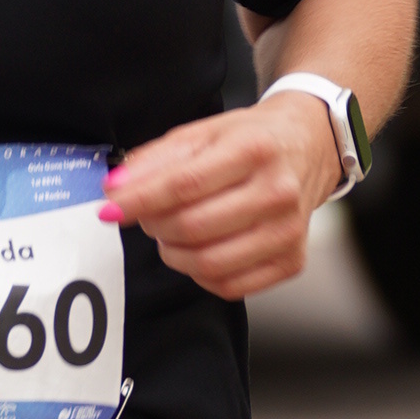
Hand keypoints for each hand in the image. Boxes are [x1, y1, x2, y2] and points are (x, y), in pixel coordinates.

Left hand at [101, 90, 336, 301]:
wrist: (309, 148)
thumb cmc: (252, 140)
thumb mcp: (204, 132)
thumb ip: (156, 158)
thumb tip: (116, 189)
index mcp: (254, 149)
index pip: (184, 184)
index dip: (139, 201)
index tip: (109, 208)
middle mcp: (278, 192)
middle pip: (192, 227)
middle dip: (154, 225)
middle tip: (147, 215)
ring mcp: (288, 231)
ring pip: (208, 262)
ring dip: (172, 252)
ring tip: (171, 233)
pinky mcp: (292, 261)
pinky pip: (229, 286)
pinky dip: (201, 273)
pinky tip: (199, 250)